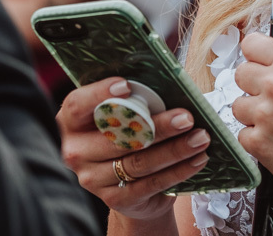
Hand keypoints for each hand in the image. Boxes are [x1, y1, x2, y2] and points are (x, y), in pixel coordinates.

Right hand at [59, 77, 209, 220]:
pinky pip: (150, 184)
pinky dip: (177, 172)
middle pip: (117, 136)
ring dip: (175, 150)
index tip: (126, 85)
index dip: (99, 94)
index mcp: (72, 122)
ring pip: (138, 162)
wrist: (128, 185)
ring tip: (200, 137)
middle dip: (157, 127)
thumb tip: (167, 73)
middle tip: (186, 117)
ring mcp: (92, 178)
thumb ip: (134, 97)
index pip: (78, 105)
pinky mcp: (114, 199)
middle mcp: (76, 151)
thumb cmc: (126, 134)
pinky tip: (197, 159)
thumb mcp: (122, 113)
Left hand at [231, 33, 272, 204]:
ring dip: (254, 113)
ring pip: (239, 105)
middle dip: (254, 84)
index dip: (257, 55)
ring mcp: (264, 115)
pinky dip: (257, 139)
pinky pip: (243, 134)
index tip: (262, 64)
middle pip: (241, 73)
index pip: (251, 44)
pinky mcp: (259, 144)